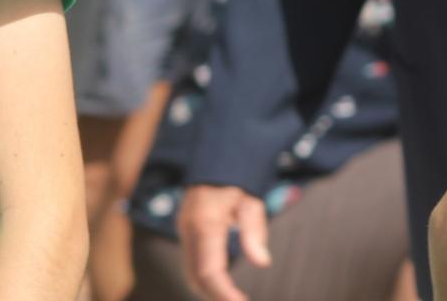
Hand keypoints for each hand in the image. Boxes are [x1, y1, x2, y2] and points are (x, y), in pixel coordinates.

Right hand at [177, 185, 270, 300]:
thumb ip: (254, 231)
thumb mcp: (252, 200)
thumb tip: (262, 262)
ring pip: (191, 273)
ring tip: (234, 298)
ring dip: (210, 290)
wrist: (215, 160)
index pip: (209, 270)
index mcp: (205, 224)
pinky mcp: (186, 232)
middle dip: (216, 295)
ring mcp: (184, 231)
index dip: (223, 293)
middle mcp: (189, 231)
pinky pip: (192, 263)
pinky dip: (205, 278)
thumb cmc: (237, 179)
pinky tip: (223, 285)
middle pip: (196, 277)